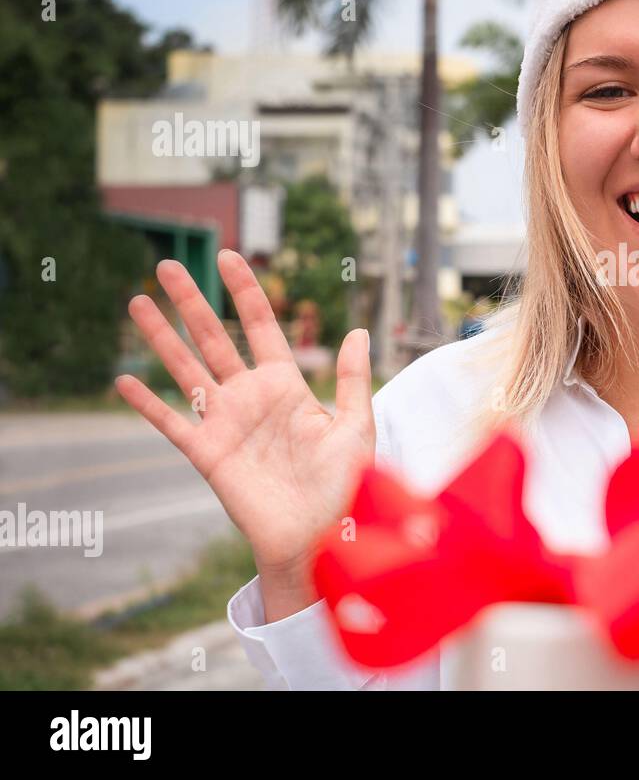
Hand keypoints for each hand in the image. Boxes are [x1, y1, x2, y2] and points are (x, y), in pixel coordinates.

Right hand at [115, 250, 374, 619]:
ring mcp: (226, 424)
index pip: (260, 327)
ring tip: (136, 302)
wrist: (323, 536)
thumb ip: (351, 379)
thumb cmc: (346, 485)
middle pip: (214, 338)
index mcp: (287, 386)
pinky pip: (173, 423)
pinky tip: (124, 379)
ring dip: (161, 337)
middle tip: (167, 264)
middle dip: (192, 301)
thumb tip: (359, 330)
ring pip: (186, 369)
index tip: (229, 256)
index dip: (245, 292)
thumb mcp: (356, 426)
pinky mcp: (208, 455)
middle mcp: (250, 398)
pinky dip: (148, 403)